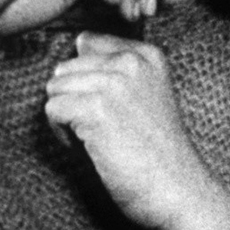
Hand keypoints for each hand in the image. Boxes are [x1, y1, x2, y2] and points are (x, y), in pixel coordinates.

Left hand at [44, 32, 210, 229]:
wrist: (176, 187)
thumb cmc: (158, 150)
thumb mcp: (147, 92)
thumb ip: (118, 67)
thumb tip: (78, 43)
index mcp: (147, 54)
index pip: (88, 42)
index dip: (85, 78)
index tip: (108, 105)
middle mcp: (132, 61)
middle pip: (67, 68)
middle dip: (73, 98)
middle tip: (102, 127)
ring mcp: (114, 83)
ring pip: (56, 88)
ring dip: (66, 117)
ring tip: (96, 138)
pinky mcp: (97, 110)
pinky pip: (53, 110)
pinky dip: (62, 134)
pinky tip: (90, 147)